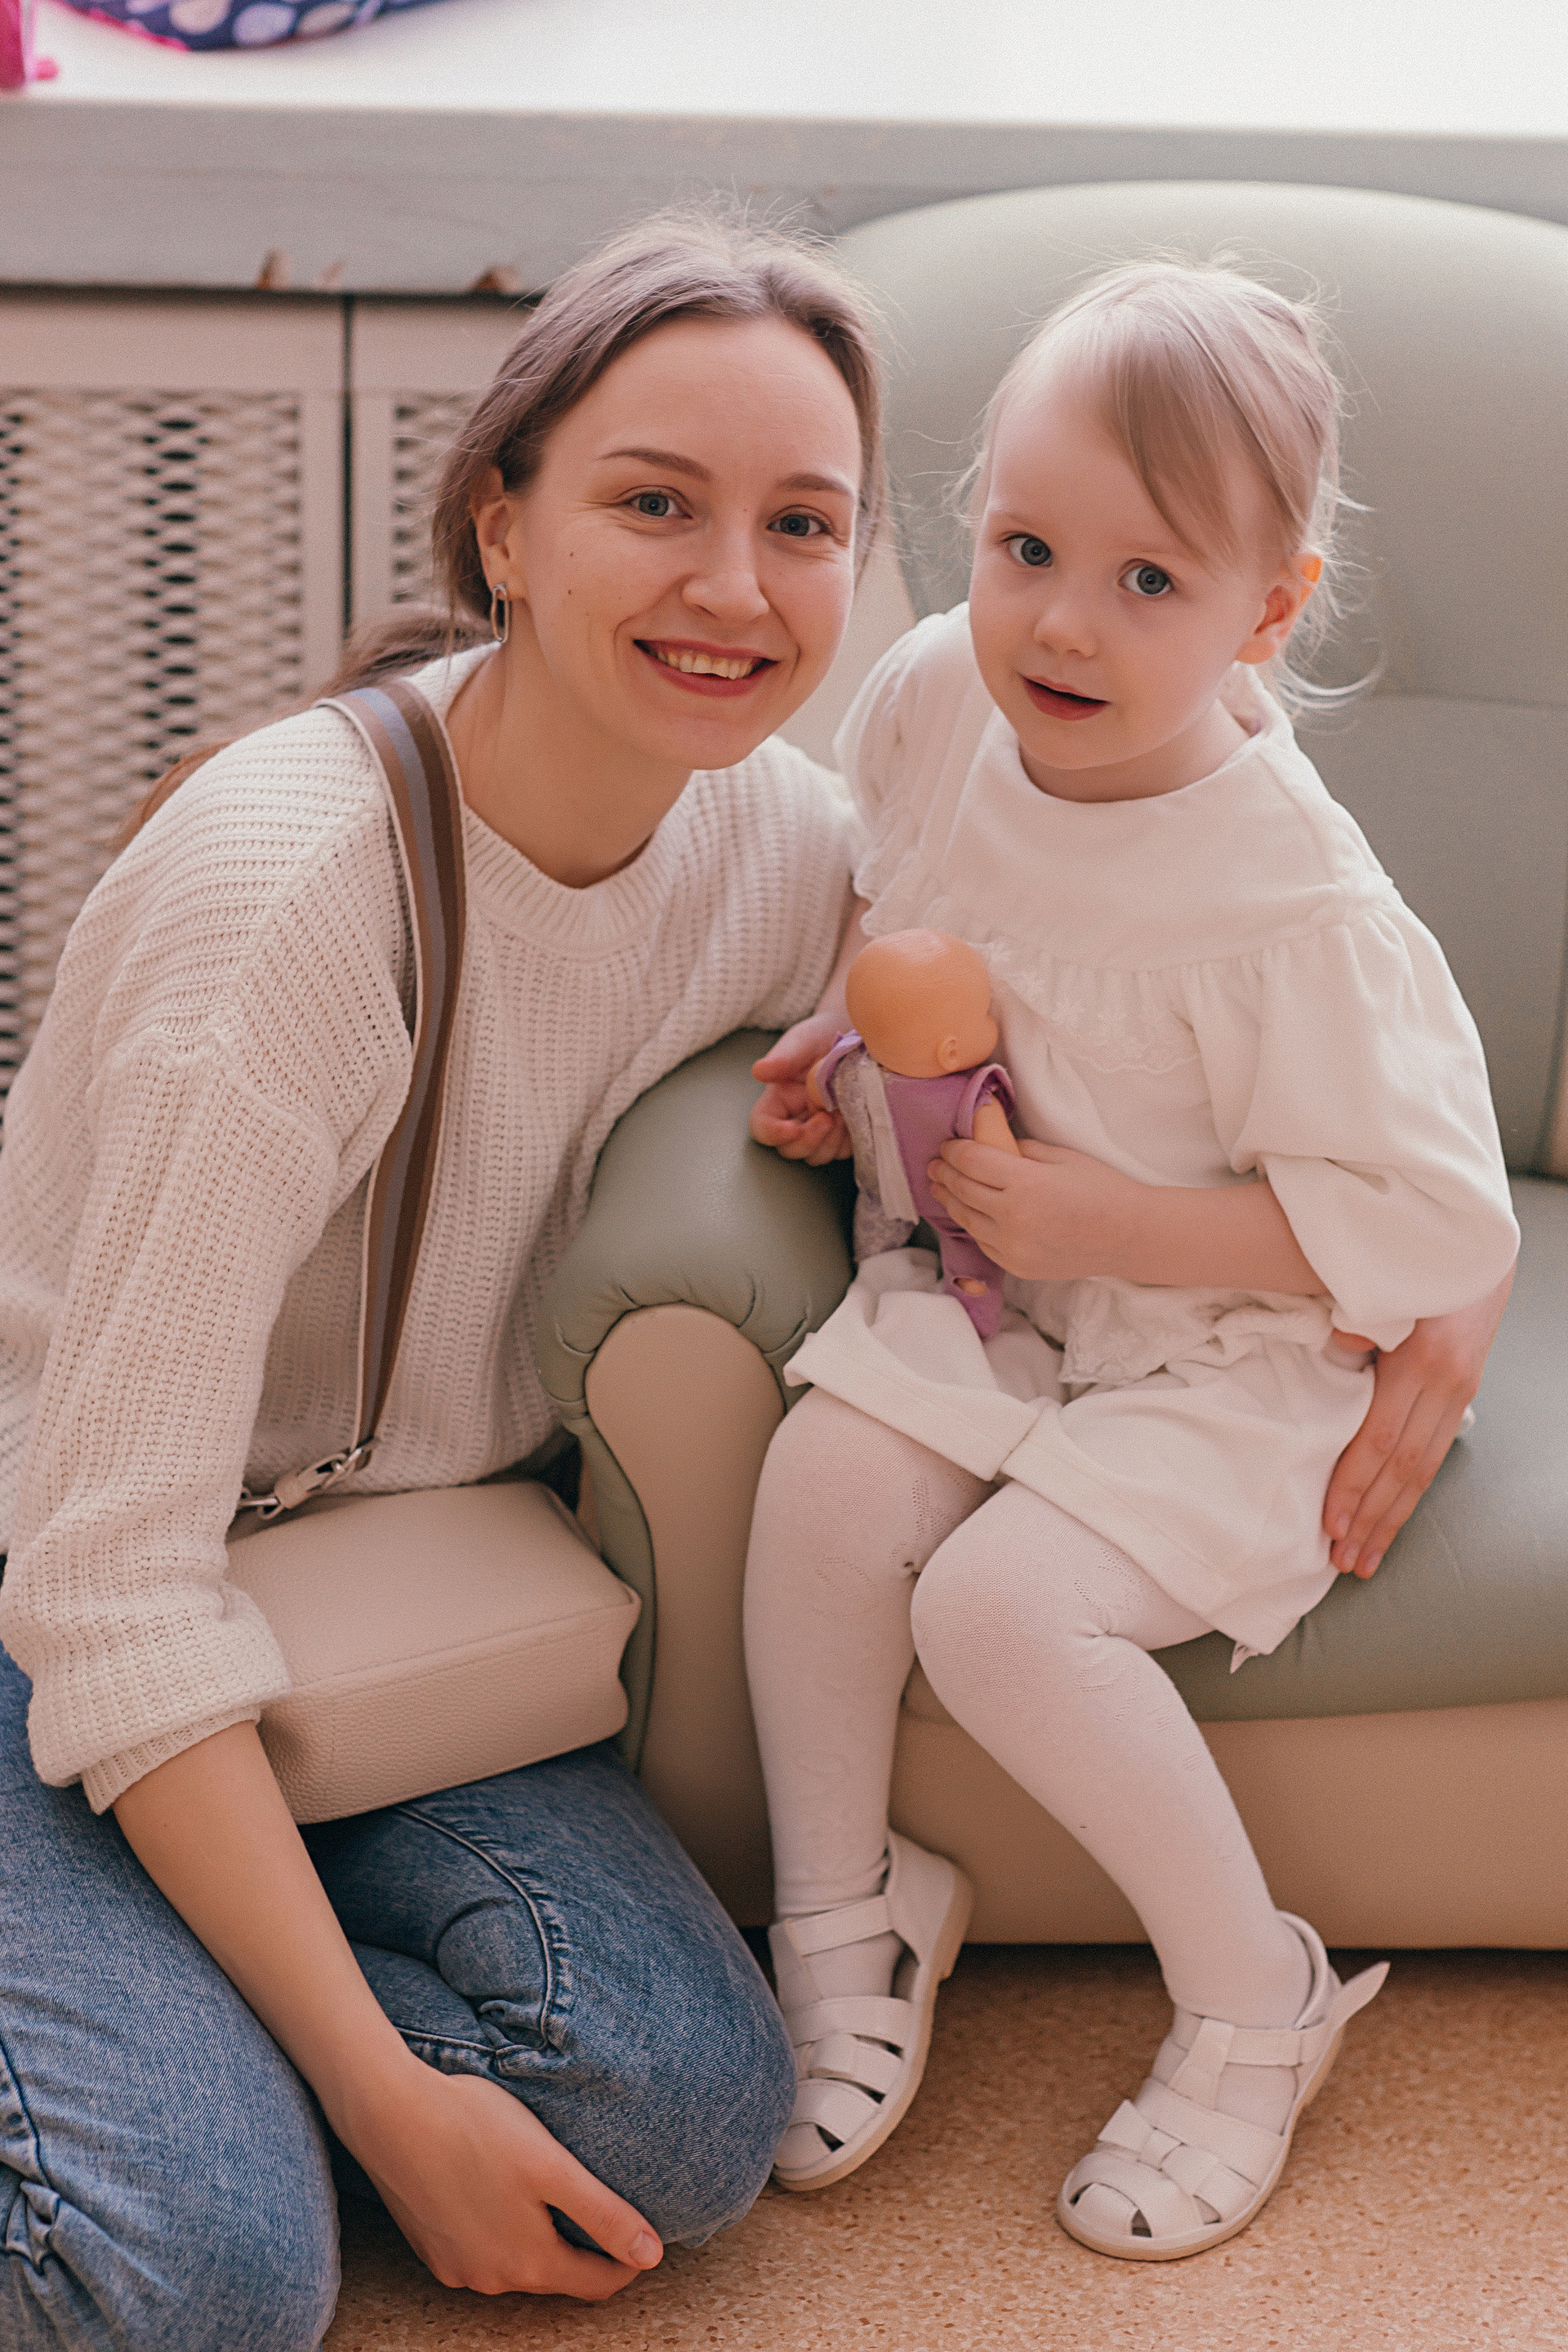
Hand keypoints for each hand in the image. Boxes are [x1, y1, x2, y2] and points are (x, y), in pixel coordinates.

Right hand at [347, 2056, 662, 2299]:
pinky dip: (497, 2229)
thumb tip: (651, 2255)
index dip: (627, 2259)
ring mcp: (455, 2266)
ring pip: (515, 2261)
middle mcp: (491, 2279)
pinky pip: (479, 2249)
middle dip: (581, 2245)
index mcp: (529, 2263)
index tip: (644, 2233)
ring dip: (537, 2236)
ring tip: (548, 2192)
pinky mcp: (430, 2247)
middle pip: (555, 2272)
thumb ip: (603, 2214)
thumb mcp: (552, 2167)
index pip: (597, 2283)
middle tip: (599, 2204)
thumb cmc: (476, 2130)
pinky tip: (497, 2190)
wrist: (391, 2115)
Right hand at [750, 1016, 850, 1164]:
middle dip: (808, 1140)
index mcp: (778, 1100)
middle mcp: (795, 1119)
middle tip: (828, 1118)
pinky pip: (842, 1152)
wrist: (853, 1035)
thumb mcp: (802, 1042)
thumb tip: (759, 1071)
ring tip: (843, 1115)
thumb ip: (783, 1058)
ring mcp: (819, 1129)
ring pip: (816, 1156)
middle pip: (789, 1150)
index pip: (762, 1127)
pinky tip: (857, 1118)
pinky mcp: (843, 1134)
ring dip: (830, 1143)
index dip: (773, 1135)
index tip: (793, 1128)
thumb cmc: (820, 1038)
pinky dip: (849, 1142)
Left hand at [928, 1136, 1142, 1280]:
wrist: (1129, 1236)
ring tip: (940, 1187)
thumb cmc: (1101, 1189)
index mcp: (1025, 1184)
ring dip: (950, 1200)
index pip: (972, 1162)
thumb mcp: (1061, 1157)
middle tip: (934, 1164)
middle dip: (944, 1174)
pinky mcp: (1017, 1266)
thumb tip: (991, 1147)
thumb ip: (1021, 1151)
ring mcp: (1013, 1247)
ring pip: (966, 1219)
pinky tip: (967, 1212)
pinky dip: (971, 1224)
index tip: (947, 1144)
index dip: (954, 1151)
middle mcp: (1012, 1218)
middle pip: (962, 1190)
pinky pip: (983, 1242)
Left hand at [1323, 1264, 1514, 1577]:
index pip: (1380, 1440)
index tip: (1328, 1524)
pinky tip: (1389, 1519)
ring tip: (1364, 1559)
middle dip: (1371, 1519)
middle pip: (1403, 1469)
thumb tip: (1339, 1340)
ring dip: (1391, 1519)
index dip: (1353, 1485)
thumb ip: (1361, 1315)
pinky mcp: (1462, 1396)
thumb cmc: (1413, 1263)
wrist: (1475, 1247)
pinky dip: (1408, 1493)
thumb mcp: (1386, 1282)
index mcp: (1421, 1361)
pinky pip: (1433, 1456)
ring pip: (1423, 1472)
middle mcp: (1446, 1386)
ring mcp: (1458, 1393)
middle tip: (1340, 1562)